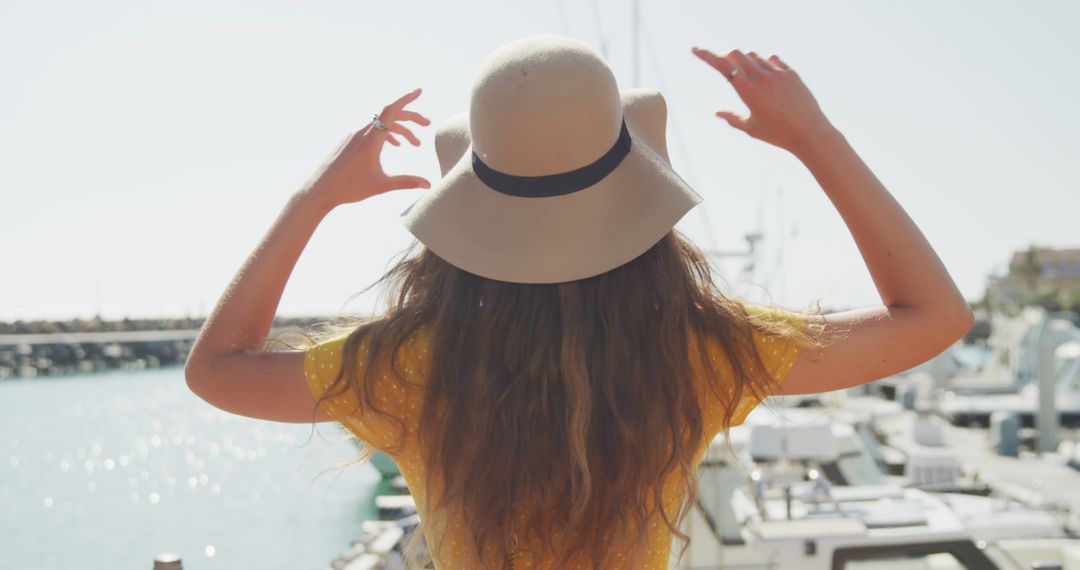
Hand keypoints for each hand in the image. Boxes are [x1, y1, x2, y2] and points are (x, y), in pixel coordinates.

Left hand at [304, 87, 431, 207]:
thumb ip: (405, 182)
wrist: (320, 190)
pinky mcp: (348, 141)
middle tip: (427, 125)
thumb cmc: (348, 189)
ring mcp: (353, 136)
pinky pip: (371, 130)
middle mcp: (361, 133)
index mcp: (370, 140)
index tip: (419, 91)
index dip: (406, 99)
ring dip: (399, 130)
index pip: (390, 110)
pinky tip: (393, 145)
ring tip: (414, 144)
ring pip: (381, 124)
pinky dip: (386, 133)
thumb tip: (428, 185)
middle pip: (390, 115)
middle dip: (410, 118)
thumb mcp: (380, 186)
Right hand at [691, 47, 834, 155]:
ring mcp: (778, 73)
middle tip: (724, 67)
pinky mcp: (791, 74)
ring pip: (754, 56)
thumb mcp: (751, 128)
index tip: (695, 49)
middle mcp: (762, 77)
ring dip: (745, 61)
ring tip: (747, 76)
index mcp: (748, 91)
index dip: (707, 56)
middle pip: (736, 54)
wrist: (810, 133)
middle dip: (726, 58)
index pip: (723, 66)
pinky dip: (764, 63)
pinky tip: (765, 74)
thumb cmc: (778, 134)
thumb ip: (732, 118)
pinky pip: (773, 60)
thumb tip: (717, 112)